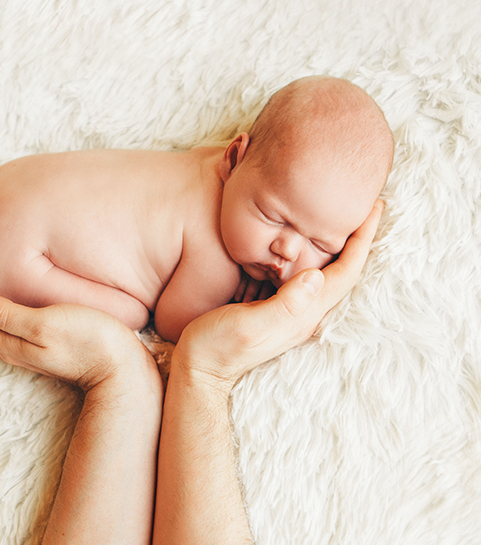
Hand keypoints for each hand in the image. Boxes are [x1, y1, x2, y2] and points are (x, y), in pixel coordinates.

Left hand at [0, 249, 157, 391]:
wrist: (122, 371)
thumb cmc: (89, 342)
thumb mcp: (45, 324)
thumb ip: (8, 314)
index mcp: (7, 340)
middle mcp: (12, 346)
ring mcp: (27, 347)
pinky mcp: (43, 345)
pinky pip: (8, 320)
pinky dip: (0, 300)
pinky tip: (9, 289)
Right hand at [175, 200, 383, 394]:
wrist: (199, 369)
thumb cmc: (218, 347)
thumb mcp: (249, 324)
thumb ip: (285, 304)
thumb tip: (316, 275)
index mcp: (303, 314)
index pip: (345, 273)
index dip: (362, 239)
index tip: (375, 207)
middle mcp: (304, 313)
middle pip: (342, 271)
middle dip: (356, 238)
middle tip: (365, 203)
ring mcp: (290, 312)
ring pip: (324, 273)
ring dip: (336, 245)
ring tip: (341, 216)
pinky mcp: (275, 308)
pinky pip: (303, 277)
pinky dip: (310, 255)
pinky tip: (302, 241)